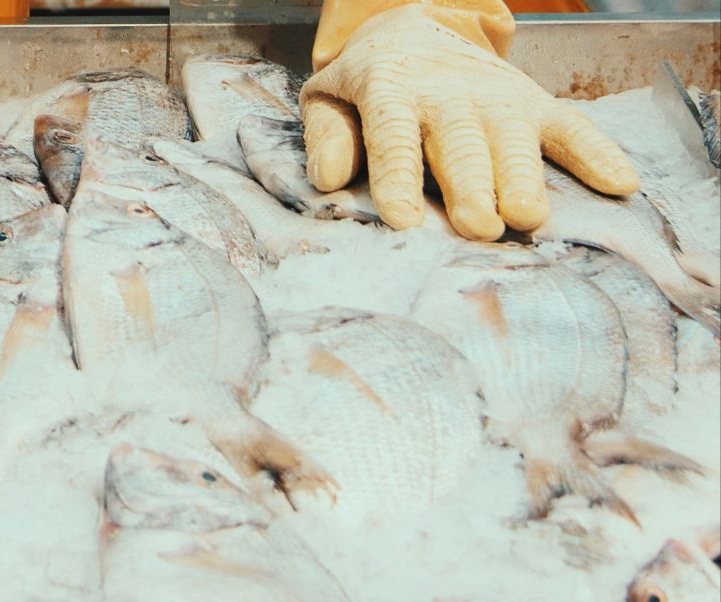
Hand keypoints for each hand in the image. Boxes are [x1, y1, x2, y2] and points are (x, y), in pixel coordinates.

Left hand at [300, 3, 638, 240]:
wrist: (415, 27)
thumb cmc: (368, 82)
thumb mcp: (329, 98)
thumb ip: (327, 137)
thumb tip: (329, 179)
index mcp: (391, 88)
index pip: (393, 135)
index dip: (398, 177)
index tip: (402, 220)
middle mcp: (449, 92)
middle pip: (460, 143)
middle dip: (471, 186)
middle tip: (478, 229)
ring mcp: (498, 96)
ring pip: (513, 138)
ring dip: (523, 178)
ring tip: (529, 218)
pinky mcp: (538, 102)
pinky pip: (573, 127)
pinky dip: (597, 153)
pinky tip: (619, 183)